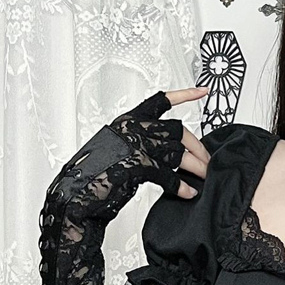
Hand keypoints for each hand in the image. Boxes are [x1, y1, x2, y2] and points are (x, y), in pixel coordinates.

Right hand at [54, 86, 211, 225]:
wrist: (77, 193)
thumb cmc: (96, 173)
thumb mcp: (119, 148)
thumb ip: (141, 142)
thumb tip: (170, 150)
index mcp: (128, 120)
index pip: (161, 101)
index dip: (184, 95)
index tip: (202, 91)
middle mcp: (133, 129)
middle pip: (178, 131)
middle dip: (197, 147)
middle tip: (206, 160)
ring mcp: (136, 145)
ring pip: (178, 152)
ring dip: (195, 167)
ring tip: (203, 176)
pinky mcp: (138, 165)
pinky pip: (169, 175)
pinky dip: (181, 186)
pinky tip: (188, 192)